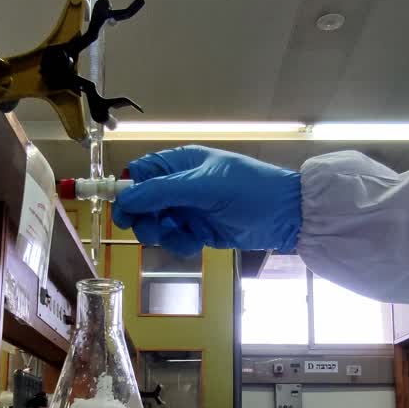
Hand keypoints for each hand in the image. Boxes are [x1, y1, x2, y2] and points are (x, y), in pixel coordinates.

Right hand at [111, 146, 301, 254]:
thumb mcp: (203, 187)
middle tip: (153, 229)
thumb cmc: (248, 190)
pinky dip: (180, 244)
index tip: (124, 210)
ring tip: (180, 235)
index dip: (129, 190)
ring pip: (157, 223)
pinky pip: (175, 239)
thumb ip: (162, 191)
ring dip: (162, 234)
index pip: (141, 172)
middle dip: (145, 217)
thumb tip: (124, 197)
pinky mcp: (200, 230)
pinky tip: (196, 243)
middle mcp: (181, 184)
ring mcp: (190, 208)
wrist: (285, 216)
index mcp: (181, 163)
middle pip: (143, 202)